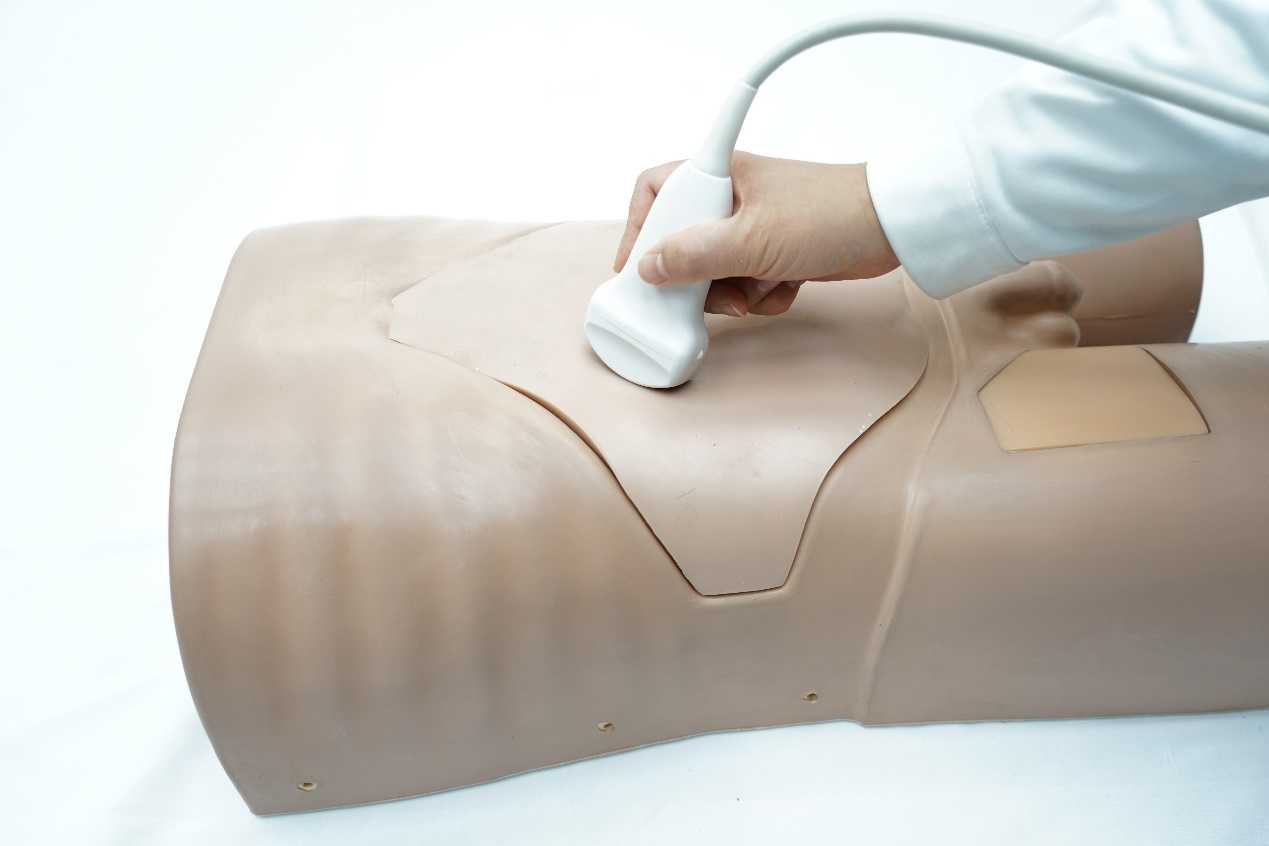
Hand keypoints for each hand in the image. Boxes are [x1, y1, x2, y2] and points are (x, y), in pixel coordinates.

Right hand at [612, 151, 899, 316]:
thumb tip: (648, 268)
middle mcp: (731, 197)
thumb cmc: (829, 215)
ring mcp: (754, 226)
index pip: (656, 190)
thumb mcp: (751, 241)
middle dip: (697, 277)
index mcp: (719, 174)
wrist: (893, 229)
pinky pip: (747, 282)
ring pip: (716, 270)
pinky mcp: (776, 252)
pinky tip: (788, 285)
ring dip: (735, 291)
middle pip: (683, 242)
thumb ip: (694, 256)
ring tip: (760, 288)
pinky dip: (763, 293)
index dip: (639, 228)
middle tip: (707, 294)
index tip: (635, 268)